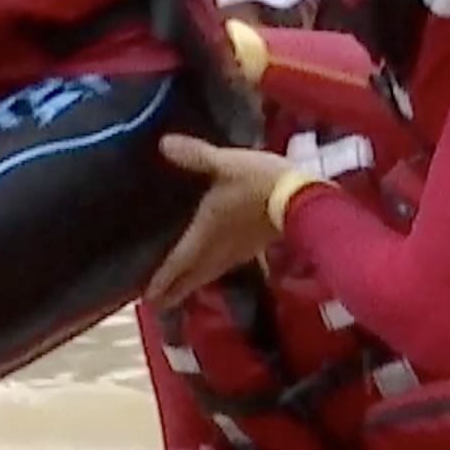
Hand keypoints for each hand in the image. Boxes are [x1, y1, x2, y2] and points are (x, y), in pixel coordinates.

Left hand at [146, 134, 300, 304]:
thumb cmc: (260, 182)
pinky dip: (210, 273)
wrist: (302, 197)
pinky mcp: (253, 247)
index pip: (178, 261)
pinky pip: (224, 267)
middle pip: (192, 276)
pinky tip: (210, 268)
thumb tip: (163, 143)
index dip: (162, 280)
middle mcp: (218, 248)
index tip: (147, 300)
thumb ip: (196, 155)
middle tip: (155, 306)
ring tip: (177, 294)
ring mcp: (238, 251)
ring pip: (209, 274)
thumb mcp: (227, 163)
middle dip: (173, 292)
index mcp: (206, 232)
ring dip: (191, 286)